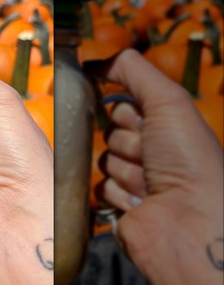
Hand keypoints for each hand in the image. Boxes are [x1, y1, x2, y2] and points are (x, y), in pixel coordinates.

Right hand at [94, 49, 222, 284]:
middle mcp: (153, 151)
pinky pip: (97, 188)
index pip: (122, 104)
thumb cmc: (190, 160)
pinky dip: (115, 194)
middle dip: (126, 142)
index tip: (139, 120)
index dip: (126, 111)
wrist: (191, 223)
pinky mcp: (120, 206)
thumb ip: (131, 70)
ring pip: (102, 160)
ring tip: (147, 184)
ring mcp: (135, 180)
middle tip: (149, 156)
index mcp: (167, 125)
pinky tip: (138, 202)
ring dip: (123, 170)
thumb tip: (93, 60)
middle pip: (109, 131)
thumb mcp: (168, 100)